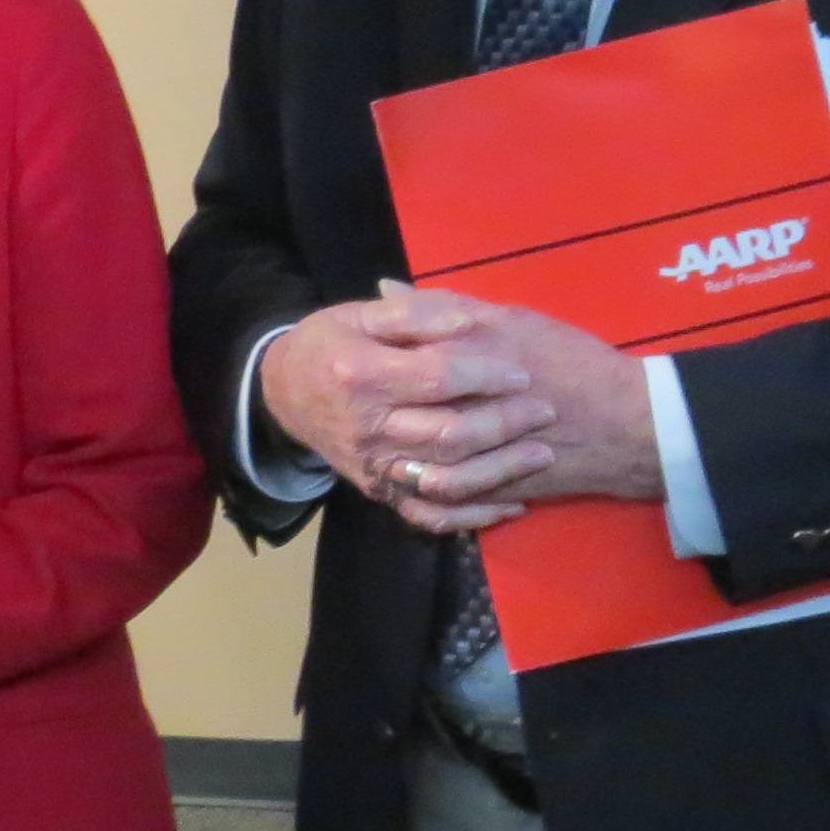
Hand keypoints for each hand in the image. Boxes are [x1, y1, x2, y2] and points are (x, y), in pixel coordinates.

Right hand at [256, 289, 554, 531]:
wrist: (283, 393)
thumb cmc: (328, 344)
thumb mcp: (360, 314)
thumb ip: (414, 313)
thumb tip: (467, 319)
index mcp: (362, 375)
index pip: (435, 378)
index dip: (484, 376)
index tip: (521, 372)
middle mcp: (368, 428)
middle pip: (447, 434)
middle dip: (504, 423)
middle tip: (546, 410)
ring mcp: (374, 467)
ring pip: (446, 480)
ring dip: (500, 471)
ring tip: (542, 454)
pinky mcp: (380, 493)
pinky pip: (429, 515)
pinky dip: (472, 517)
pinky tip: (510, 505)